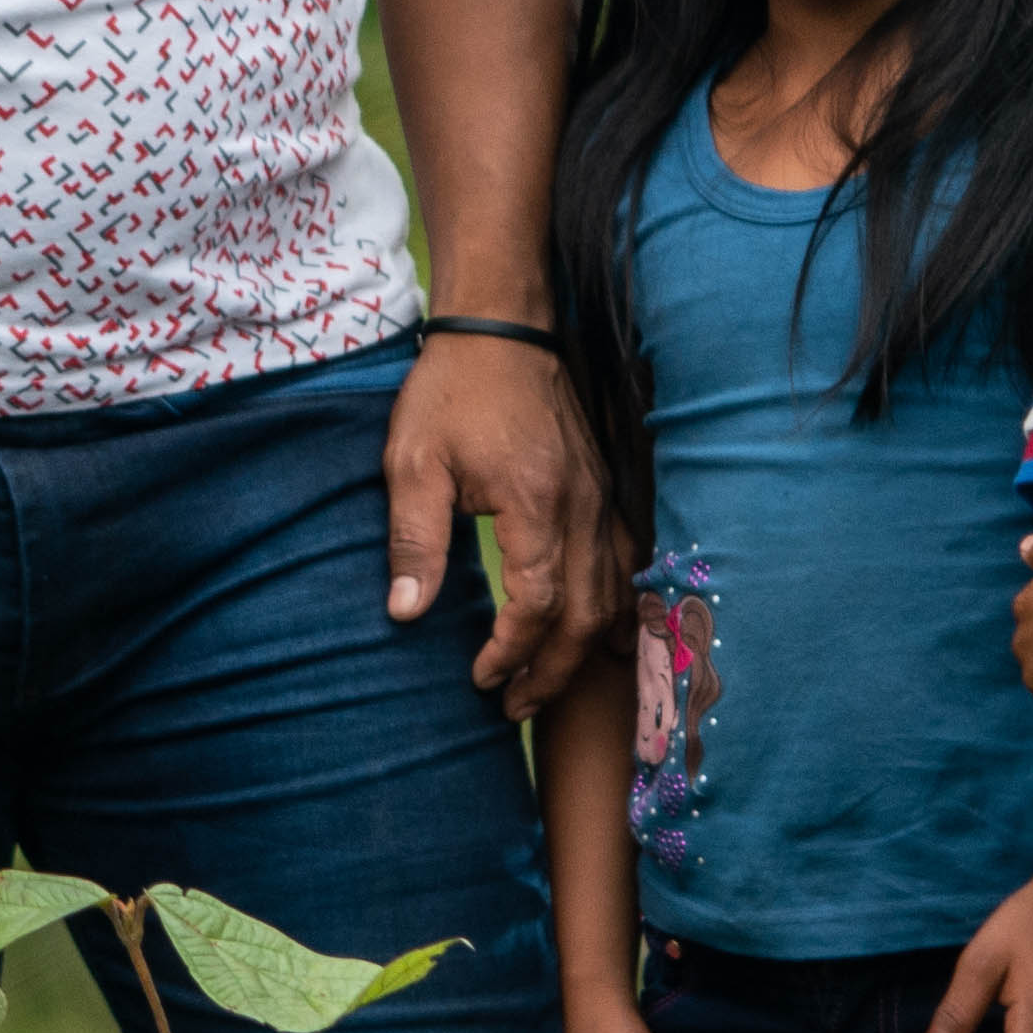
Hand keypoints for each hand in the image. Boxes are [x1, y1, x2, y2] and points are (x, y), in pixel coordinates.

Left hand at [385, 334, 613, 702]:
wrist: (502, 327)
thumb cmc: (453, 392)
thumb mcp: (414, 464)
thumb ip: (414, 541)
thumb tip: (406, 613)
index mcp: (536, 504)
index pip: (539, 606)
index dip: (511, 654)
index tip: (481, 678)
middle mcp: (583, 508)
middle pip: (587, 616)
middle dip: (552, 671)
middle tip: (513, 704)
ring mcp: (602, 498)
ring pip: (615, 595)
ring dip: (584, 648)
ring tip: (546, 682)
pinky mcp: (604, 490)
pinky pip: (625, 565)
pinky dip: (614, 608)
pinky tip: (591, 632)